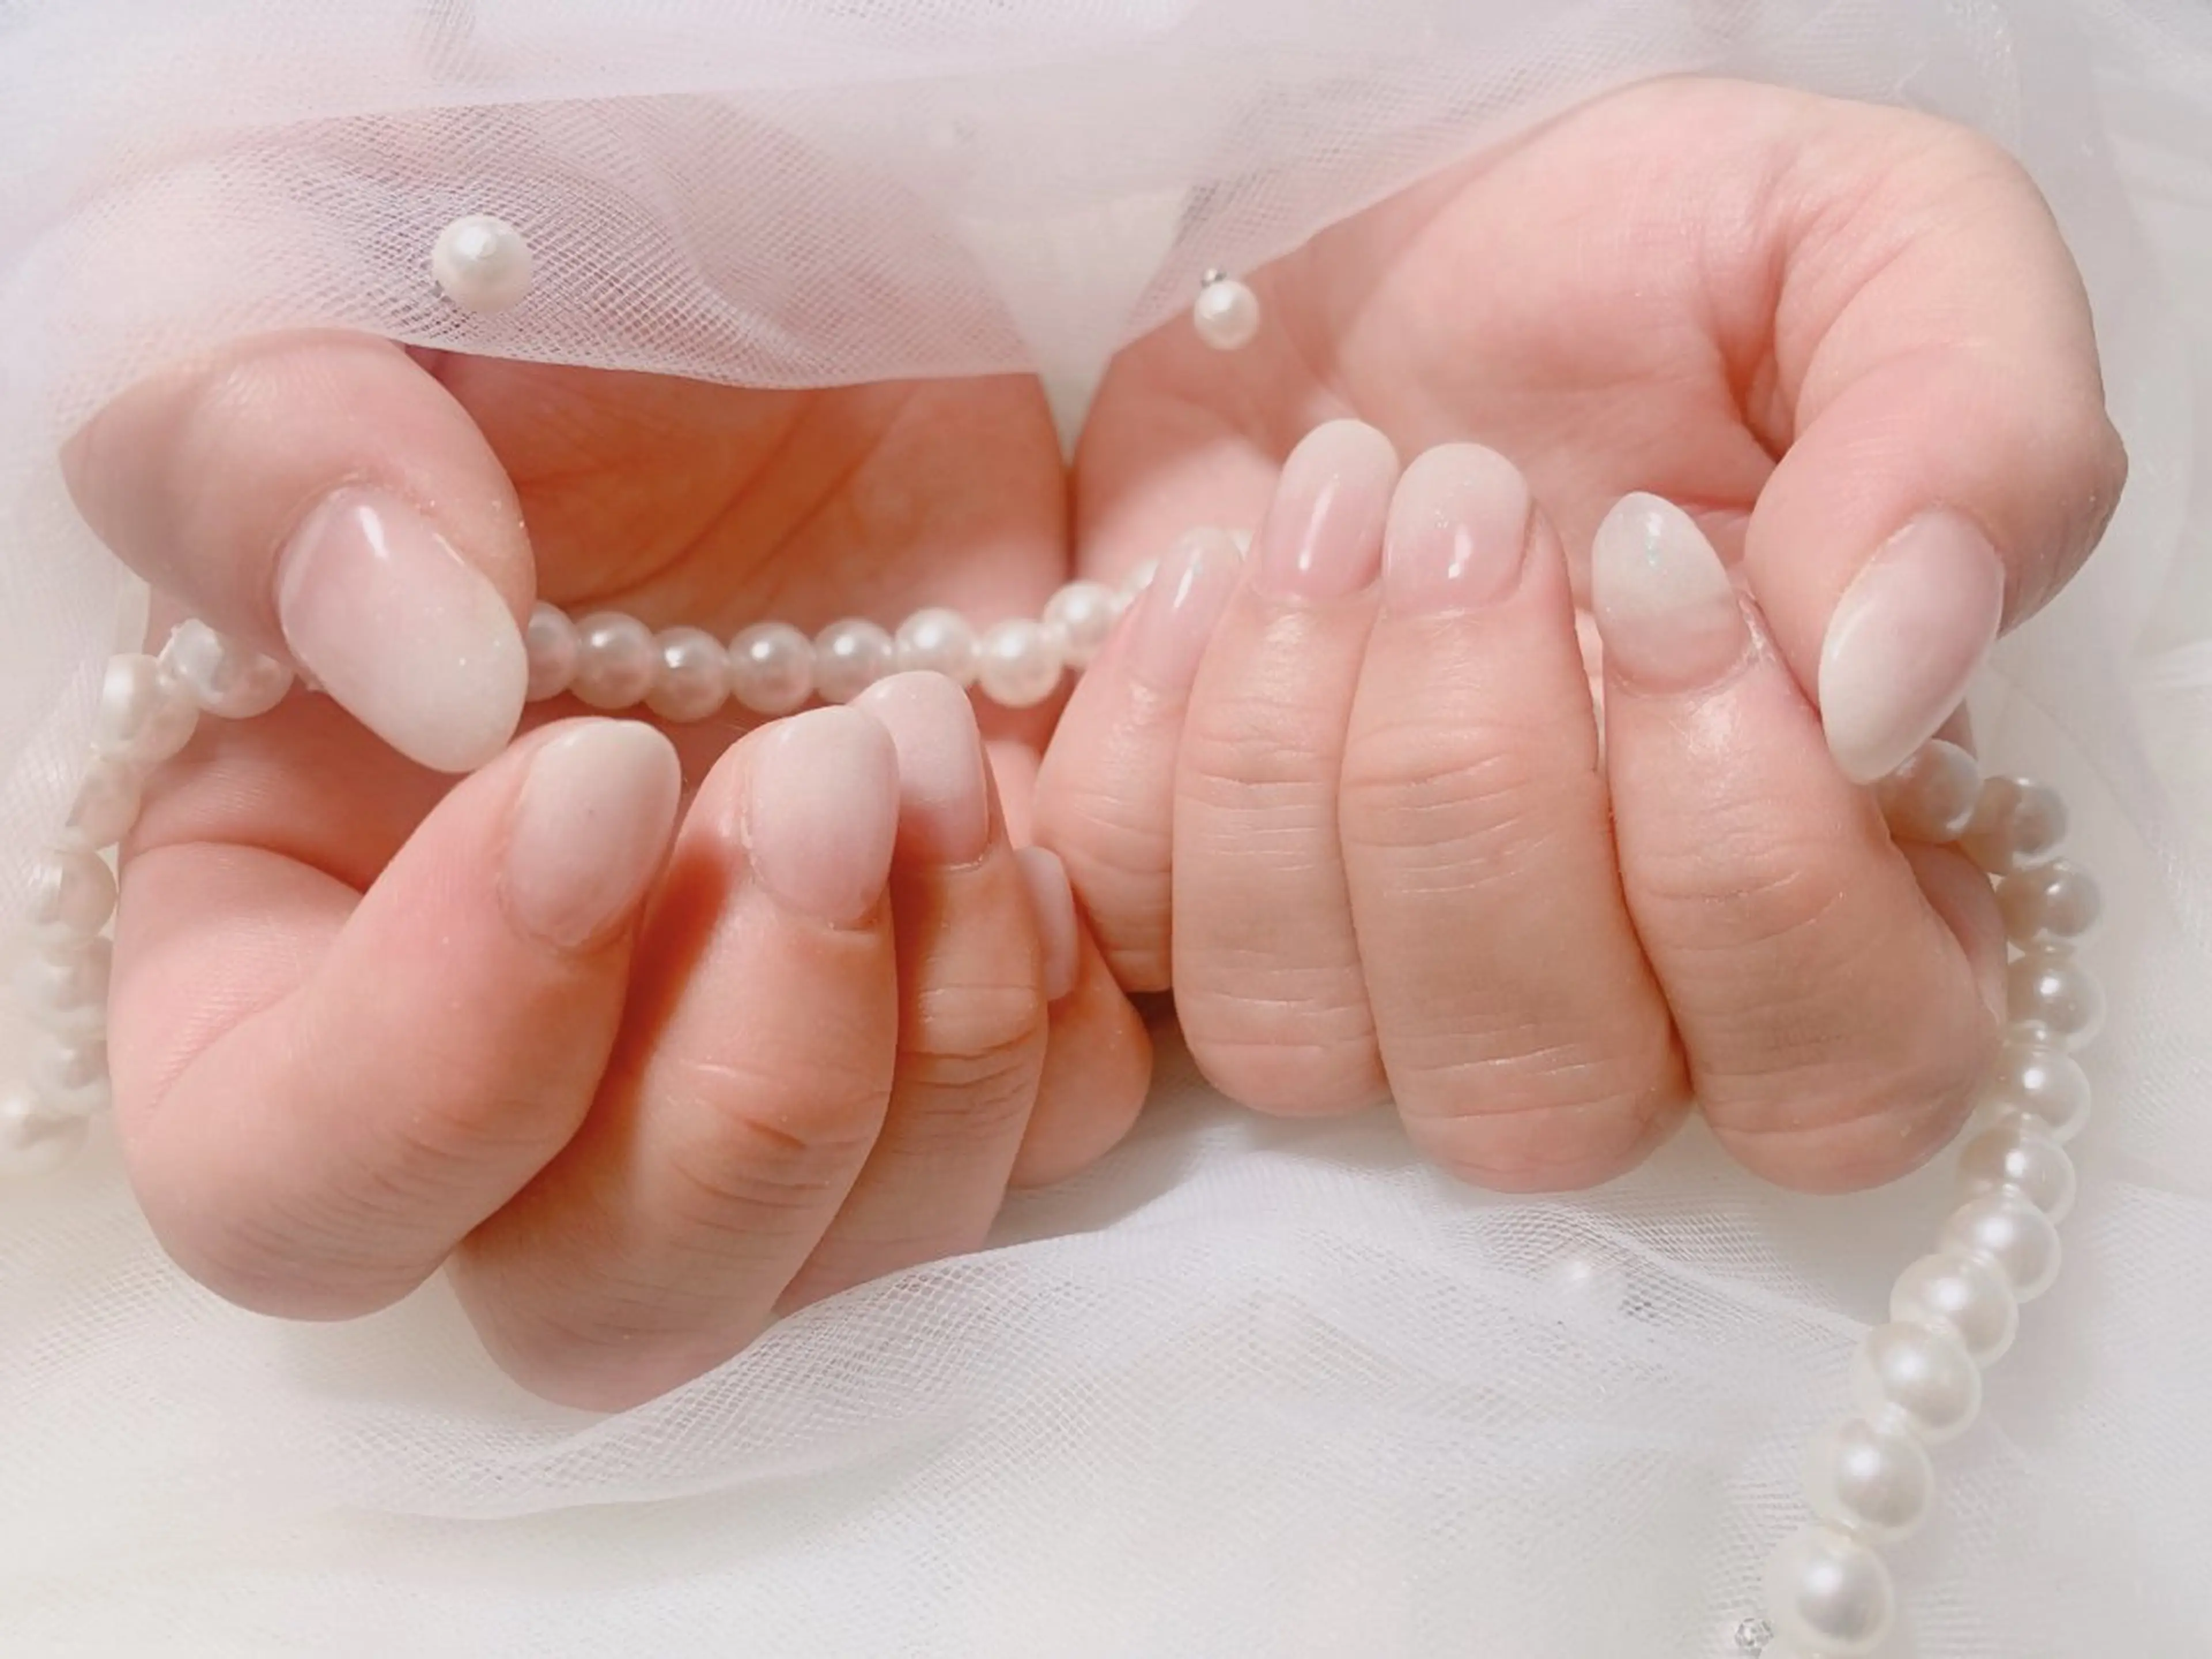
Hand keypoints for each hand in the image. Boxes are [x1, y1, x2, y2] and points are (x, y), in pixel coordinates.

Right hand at [64, 344, 1147, 1407]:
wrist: (806, 290)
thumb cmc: (532, 284)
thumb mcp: (323, 288)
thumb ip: (280, 467)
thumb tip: (424, 680)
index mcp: (290, 939)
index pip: (300, 1184)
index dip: (449, 1054)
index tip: (601, 779)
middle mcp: (528, 1065)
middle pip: (606, 1304)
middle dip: (748, 1084)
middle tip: (829, 773)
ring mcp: (761, 1053)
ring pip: (847, 1262)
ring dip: (932, 1026)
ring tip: (935, 738)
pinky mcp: (961, 1004)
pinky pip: (1045, 1144)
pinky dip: (1068, 1010)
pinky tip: (1039, 803)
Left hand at [1040, 77, 2123, 1191]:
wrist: (1395, 205)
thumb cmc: (1659, 243)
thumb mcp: (1879, 243)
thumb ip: (1973, 444)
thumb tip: (1890, 701)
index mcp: (1843, 870)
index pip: (1837, 1069)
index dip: (1748, 865)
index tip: (1658, 560)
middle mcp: (1608, 978)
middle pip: (1543, 1098)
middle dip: (1476, 794)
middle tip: (1470, 502)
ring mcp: (1365, 963)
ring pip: (1305, 1043)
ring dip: (1296, 768)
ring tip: (1336, 504)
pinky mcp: (1174, 885)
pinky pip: (1122, 923)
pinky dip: (1150, 738)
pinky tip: (1208, 556)